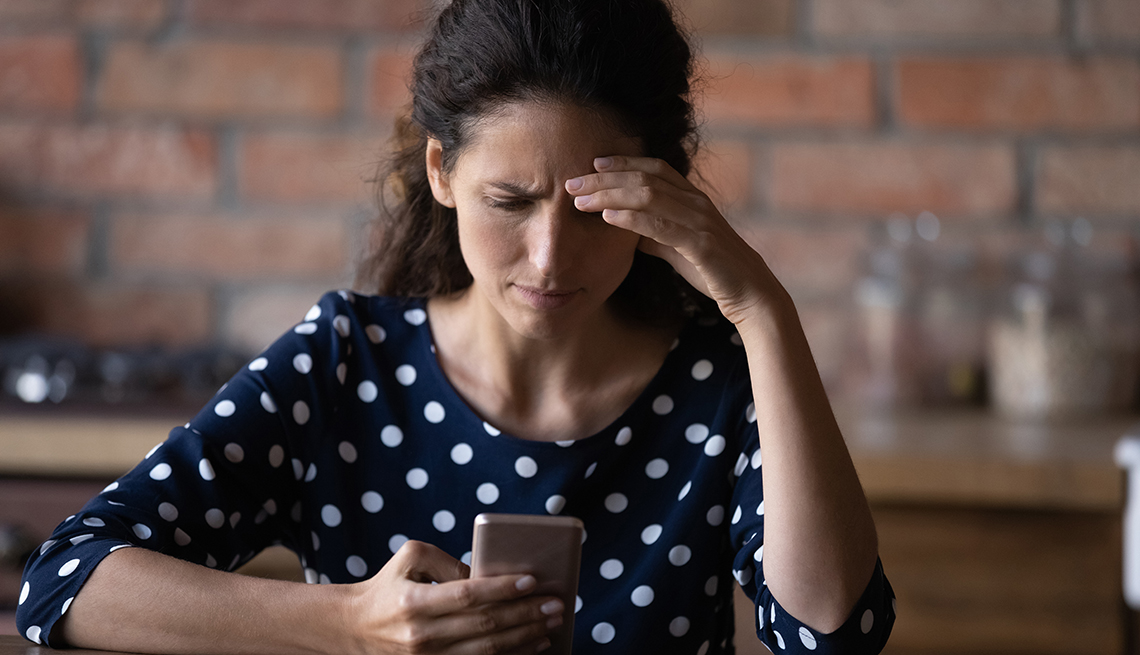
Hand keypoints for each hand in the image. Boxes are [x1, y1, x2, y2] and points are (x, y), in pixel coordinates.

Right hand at [345, 540, 562, 653]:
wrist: (356, 628)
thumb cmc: (389, 585)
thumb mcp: (410, 557)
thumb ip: (448, 560)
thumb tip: (486, 574)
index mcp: (414, 602)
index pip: (467, 594)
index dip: (502, 588)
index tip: (532, 581)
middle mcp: (422, 635)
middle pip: (484, 625)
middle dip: (525, 614)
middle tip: (555, 603)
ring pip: (487, 650)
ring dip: (525, 637)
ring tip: (550, 623)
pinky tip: (533, 644)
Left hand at [566, 156, 785, 325]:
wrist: (750, 295)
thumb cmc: (713, 271)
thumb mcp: (677, 248)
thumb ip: (654, 234)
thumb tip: (626, 227)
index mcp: (692, 199)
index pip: (654, 169)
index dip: (623, 162)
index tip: (593, 164)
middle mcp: (696, 203)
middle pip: (644, 179)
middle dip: (605, 179)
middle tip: (572, 182)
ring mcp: (700, 221)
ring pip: (649, 196)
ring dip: (610, 195)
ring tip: (580, 200)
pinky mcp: (701, 244)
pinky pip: (661, 225)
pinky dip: (631, 218)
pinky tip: (608, 217)